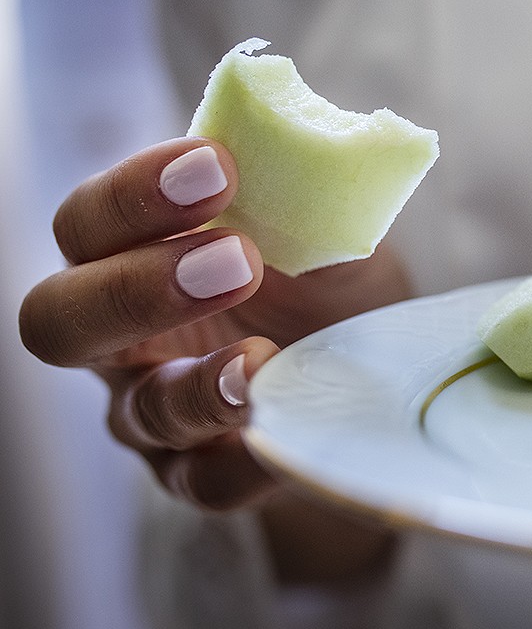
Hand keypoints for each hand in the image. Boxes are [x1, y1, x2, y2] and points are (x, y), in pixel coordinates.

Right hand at [18, 138, 410, 577]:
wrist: (376, 381)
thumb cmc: (328, 285)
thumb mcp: (328, 231)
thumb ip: (309, 194)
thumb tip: (316, 147)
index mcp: (134, 256)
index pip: (90, 223)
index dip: (135, 193)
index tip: (217, 165)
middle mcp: (122, 339)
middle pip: (59, 321)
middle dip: (135, 287)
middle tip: (236, 259)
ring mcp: (154, 414)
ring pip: (136, 412)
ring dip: (198, 384)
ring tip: (262, 357)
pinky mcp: (203, 476)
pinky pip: (204, 481)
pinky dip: (246, 458)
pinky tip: (284, 428)